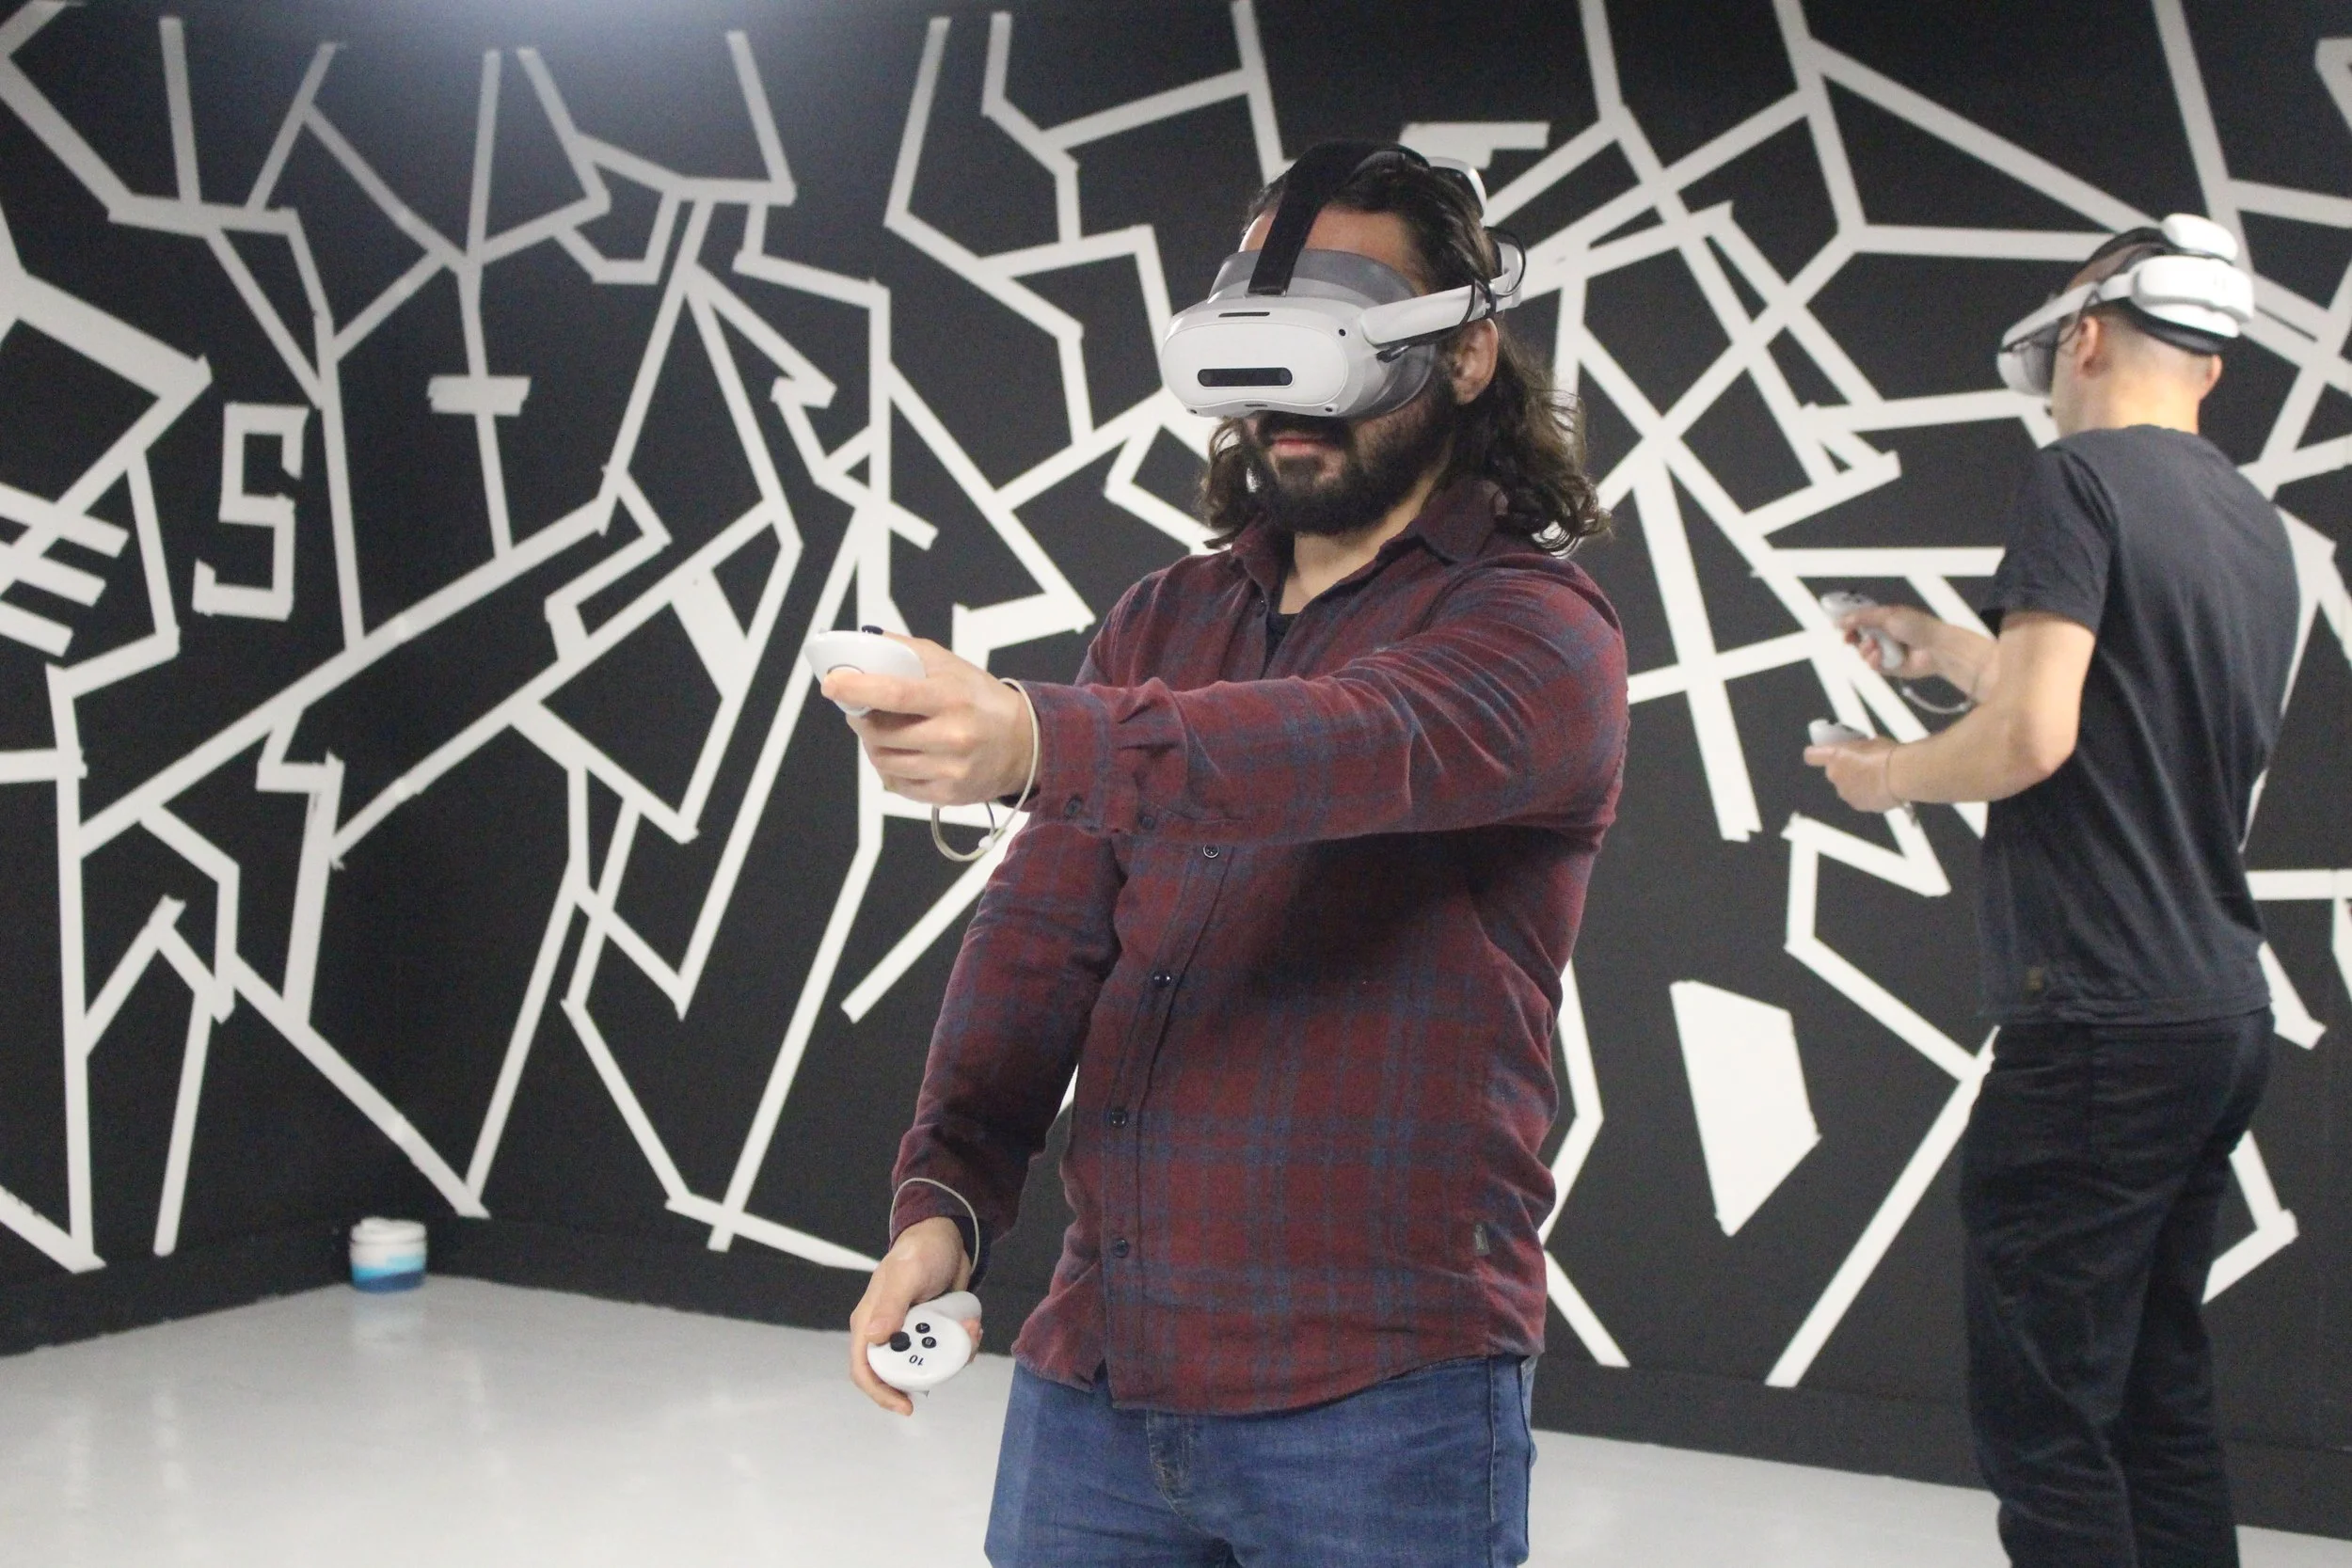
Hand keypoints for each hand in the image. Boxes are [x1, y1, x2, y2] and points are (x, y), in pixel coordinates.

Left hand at [822, 637, 1034, 805]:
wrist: (1024, 743)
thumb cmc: (980, 699)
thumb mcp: (951, 665)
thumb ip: (907, 651)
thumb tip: (864, 640)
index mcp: (951, 697)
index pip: (894, 693)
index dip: (857, 688)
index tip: (831, 684)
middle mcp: (953, 735)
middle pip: (880, 732)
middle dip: (860, 719)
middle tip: (860, 709)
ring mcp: (950, 769)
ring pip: (883, 761)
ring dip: (872, 745)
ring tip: (882, 731)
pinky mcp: (948, 795)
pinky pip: (897, 785)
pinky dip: (890, 769)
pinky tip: (902, 754)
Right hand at [848, 1216, 980, 1415]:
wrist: (946, 1239)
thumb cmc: (920, 1251)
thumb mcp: (907, 1274)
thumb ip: (891, 1304)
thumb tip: (874, 1337)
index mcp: (869, 1323)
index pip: (865, 1369)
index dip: (880, 1393)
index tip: (906, 1405)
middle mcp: (886, 1333)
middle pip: (902, 1373)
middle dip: (932, 1370)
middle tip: (959, 1352)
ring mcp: (910, 1334)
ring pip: (928, 1364)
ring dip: (953, 1355)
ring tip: (971, 1331)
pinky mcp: (931, 1331)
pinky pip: (944, 1352)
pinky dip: (960, 1345)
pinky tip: (972, 1326)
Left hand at [1804, 734, 1904, 813]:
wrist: (1902, 776)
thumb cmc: (1888, 755)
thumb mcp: (1870, 742)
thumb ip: (1858, 748)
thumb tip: (1862, 750)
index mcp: (1834, 756)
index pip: (1811, 755)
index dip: (1815, 754)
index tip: (1819, 752)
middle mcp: (1835, 775)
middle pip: (1833, 771)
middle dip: (1845, 768)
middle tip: (1862, 763)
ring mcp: (1845, 792)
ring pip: (1846, 786)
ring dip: (1856, 782)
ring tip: (1876, 777)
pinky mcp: (1857, 805)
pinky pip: (1858, 798)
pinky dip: (1866, 794)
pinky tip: (1881, 788)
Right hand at [1839, 603, 1942, 682]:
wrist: (1937, 648)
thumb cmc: (1918, 626)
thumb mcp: (1887, 615)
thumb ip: (1861, 617)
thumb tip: (1839, 621)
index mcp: (1884, 619)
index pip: (1859, 620)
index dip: (1848, 622)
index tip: (1838, 625)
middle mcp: (1884, 635)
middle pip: (1857, 637)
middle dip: (1852, 638)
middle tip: (1848, 638)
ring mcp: (1886, 651)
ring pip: (1862, 653)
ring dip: (1864, 649)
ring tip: (1874, 646)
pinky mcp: (1889, 667)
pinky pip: (1872, 666)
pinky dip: (1873, 661)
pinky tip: (1880, 656)